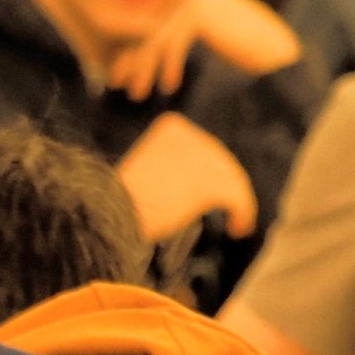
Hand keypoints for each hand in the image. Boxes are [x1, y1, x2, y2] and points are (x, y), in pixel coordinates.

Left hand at [106, 0, 301, 100]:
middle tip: (118, 82)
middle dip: (131, 58)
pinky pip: (174, 42)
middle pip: (144, 27)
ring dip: (144, 67)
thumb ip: (166, 32)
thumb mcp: (192, 33)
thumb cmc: (226, 41)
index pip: (142, 20)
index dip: (127, 47)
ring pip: (155, 36)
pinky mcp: (201, 12)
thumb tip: (128, 53)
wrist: (266, 41)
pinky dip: (169, 66)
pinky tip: (169, 84)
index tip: (117, 71)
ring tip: (137, 93)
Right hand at [118, 111, 257, 239]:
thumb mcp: (151, 170)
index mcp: (173, 126)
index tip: (210, 191)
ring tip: (237, 223)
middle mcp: (190, 135)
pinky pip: (238, 197)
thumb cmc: (122, 200)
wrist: (110, 214)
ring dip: (239, 203)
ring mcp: (200, 158)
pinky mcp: (208, 183)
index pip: (205, 146)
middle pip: (221, 161)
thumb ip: (177, 165)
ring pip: (233, 179)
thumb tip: (206, 180)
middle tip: (231, 210)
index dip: (212, 171)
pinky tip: (239, 228)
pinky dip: (243, 213)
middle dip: (227, 187)